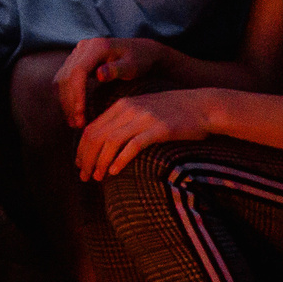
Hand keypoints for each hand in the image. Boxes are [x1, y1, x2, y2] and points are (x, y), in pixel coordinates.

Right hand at [55, 37, 164, 128]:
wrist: (141, 50)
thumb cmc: (140, 60)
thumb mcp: (133, 66)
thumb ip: (117, 70)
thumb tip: (99, 75)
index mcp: (97, 47)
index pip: (78, 71)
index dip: (77, 93)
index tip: (81, 113)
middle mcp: (83, 47)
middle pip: (66, 76)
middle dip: (69, 102)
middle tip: (77, 124)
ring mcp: (78, 53)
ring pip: (62, 79)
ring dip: (65, 102)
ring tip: (73, 123)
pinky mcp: (76, 61)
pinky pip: (64, 79)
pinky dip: (65, 97)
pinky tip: (72, 113)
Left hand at [75, 88, 215, 180]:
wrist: (203, 106)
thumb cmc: (174, 112)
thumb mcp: (143, 109)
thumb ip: (124, 120)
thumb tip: (105, 142)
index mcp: (122, 104)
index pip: (92, 127)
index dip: (82, 148)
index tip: (79, 165)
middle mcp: (129, 109)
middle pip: (97, 135)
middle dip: (86, 158)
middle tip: (84, 176)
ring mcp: (144, 118)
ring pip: (111, 141)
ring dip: (100, 161)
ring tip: (96, 177)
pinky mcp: (159, 128)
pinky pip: (133, 145)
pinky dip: (121, 159)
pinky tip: (114, 171)